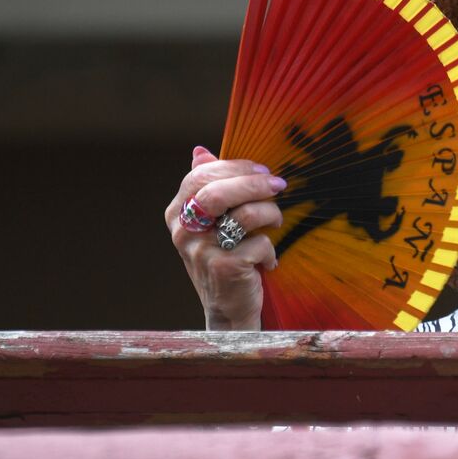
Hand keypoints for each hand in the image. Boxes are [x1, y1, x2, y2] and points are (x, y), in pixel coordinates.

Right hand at [165, 145, 285, 329]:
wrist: (228, 307)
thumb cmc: (224, 256)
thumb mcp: (211, 222)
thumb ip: (208, 186)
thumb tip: (199, 151)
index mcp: (178, 213)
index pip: (201, 175)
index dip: (236, 167)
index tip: (263, 170)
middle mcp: (183, 231)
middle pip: (220, 192)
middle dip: (256, 184)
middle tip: (279, 185)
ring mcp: (202, 251)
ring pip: (245, 215)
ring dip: (271, 214)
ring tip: (275, 223)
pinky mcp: (224, 268)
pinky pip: (260, 243)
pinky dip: (271, 249)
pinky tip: (267, 260)